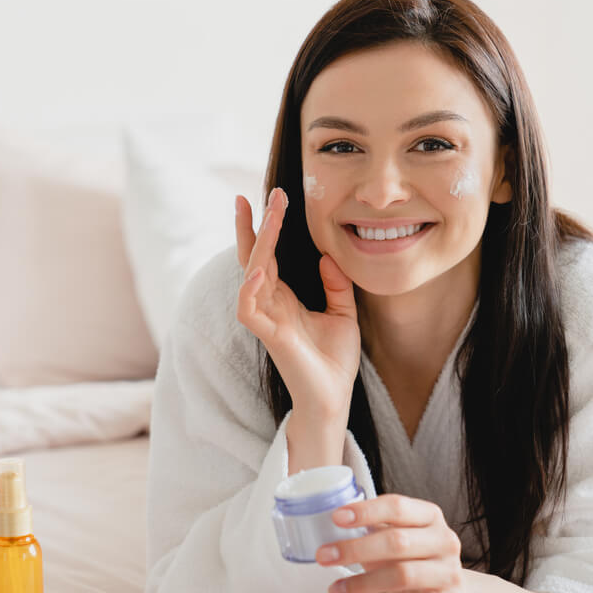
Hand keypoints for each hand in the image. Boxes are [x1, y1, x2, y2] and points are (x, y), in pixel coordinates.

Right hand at [235, 189, 360, 461]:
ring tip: (269, 217)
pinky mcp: (269, 336)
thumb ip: (336, 285)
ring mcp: (266, 319)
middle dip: (257, 225)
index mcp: (284, 298)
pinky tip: (261, 267)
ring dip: (258, 244)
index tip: (271, 199)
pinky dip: (250, 287)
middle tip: (267, 195)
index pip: (269, 256)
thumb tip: (329, 257)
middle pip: (255, 257)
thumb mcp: (344, 313)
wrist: (334, 398)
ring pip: (251, 273)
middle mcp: (270, 304)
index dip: (266, 228)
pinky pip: (248, 307)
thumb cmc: (334, 360)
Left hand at [317, 494, 469, 592]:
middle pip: (397, 541)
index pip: (397, 506)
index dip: (366, 511)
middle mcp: (444, 541)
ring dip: (364, 583)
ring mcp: (450, 572)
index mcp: (429, 517)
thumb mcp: (401, 539)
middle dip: (355, 549)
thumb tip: (334, 526)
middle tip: (324, 555)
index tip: (336, 517)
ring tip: (337, 589)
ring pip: (405, 574)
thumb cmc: (417, 561)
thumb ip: (375, 531)